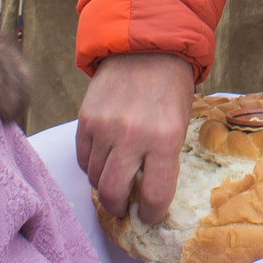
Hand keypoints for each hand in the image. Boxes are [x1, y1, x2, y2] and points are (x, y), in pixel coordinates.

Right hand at [77, 53, 195, 222]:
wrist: (146, 47)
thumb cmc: (170, 89)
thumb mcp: (179, 124)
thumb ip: (164, 158)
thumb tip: (147, 194)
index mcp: (165, 139)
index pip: (154, 195)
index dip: (151, 213)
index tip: (150, 215)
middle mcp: (132, 136)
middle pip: (113, 193)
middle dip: (119, 208)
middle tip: (124, 208)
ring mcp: (104, 127)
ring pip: (94, 178)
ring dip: (104, 186)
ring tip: (114, 181)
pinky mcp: (85, 119)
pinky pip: (82, 158)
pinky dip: (91, 165)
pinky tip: (103, 160)